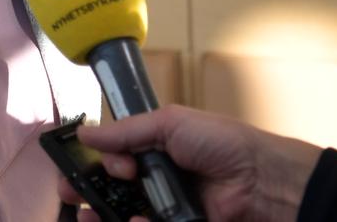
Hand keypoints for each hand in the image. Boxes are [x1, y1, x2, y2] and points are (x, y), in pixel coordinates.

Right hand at [57, 106, 320, 221]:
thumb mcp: (171, 124)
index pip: (112, 160)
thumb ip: (126, 131)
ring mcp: (166, 209)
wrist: (263, 181)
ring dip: (102, 215)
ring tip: (90, 216)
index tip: (102, 165)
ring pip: (122, 215)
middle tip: (73, 195)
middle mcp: (156, 181)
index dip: (98, 163)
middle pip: (110, 191)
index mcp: (154, 151)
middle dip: (87, 193)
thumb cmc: (222, 144)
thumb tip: (84, 133)